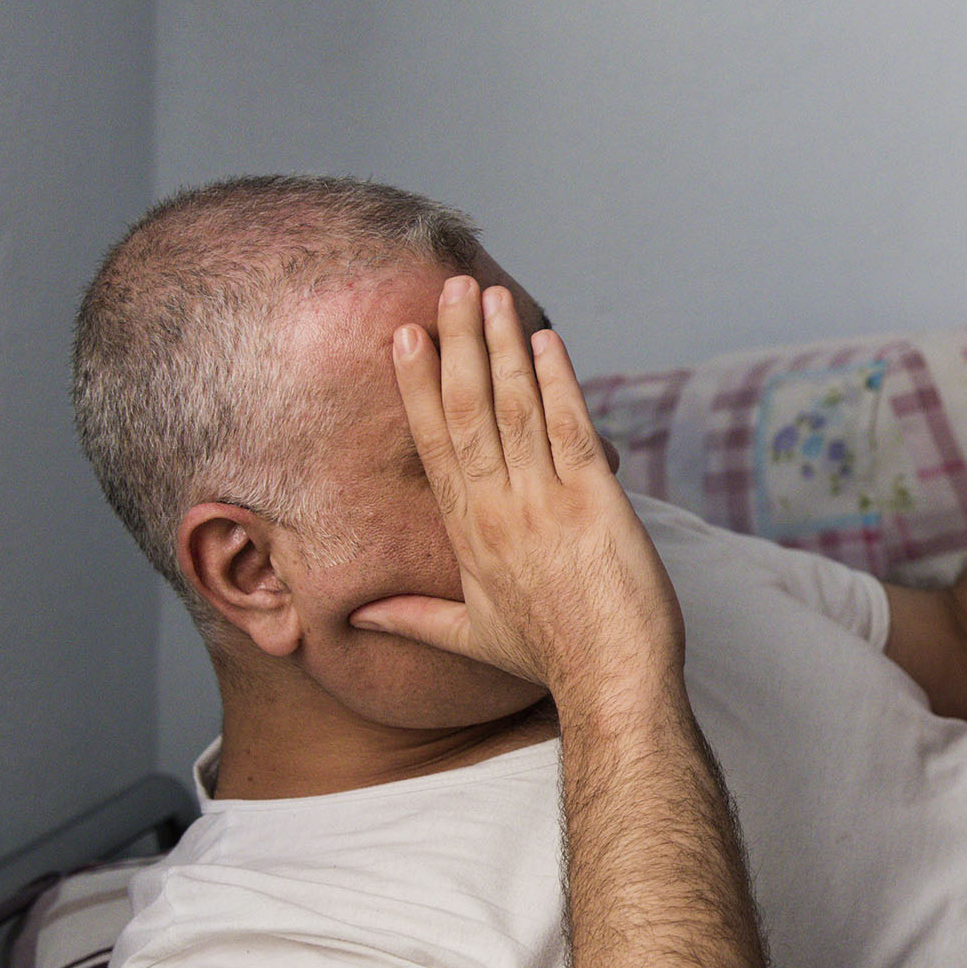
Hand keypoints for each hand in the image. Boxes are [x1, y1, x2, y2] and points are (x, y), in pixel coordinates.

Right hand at [351, 278, 684, 706]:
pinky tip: (546, 341)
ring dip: (502, 346)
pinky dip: (558, 382)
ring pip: (515, 407)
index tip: (403, 337)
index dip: (417, 386)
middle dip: (457, 343)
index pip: (434, 444)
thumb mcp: (471, 637)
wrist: (610, 681)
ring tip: (490, 295)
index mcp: (467, 532)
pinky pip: (571, 427)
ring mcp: (545, 500)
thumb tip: (356, 616)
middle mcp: (498, 508)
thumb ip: (412, 617)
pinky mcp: (594, 499)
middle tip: (448, 287)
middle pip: (468, 410)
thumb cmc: (549, 659)